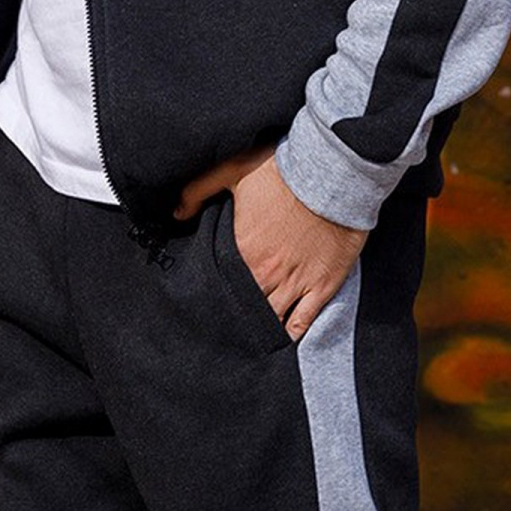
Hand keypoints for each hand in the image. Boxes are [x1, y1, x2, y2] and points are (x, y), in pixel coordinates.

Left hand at [173, 141, 366, 340]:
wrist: (333, 175)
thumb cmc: (283, 171)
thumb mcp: (232, 171)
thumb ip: (198, 190)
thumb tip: (177, 213)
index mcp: (241, 253)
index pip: (220, 286)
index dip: (214, 295)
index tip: (209, 300)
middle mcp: (265, 275)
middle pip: (244, 308)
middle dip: (235, 315)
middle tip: (228, 324)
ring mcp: (295, 284)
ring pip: (272, 320)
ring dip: (260, 328)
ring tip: (251, 336)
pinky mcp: (322, 286)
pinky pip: (303, 322)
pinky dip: (291, 334)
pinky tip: (282, 340)